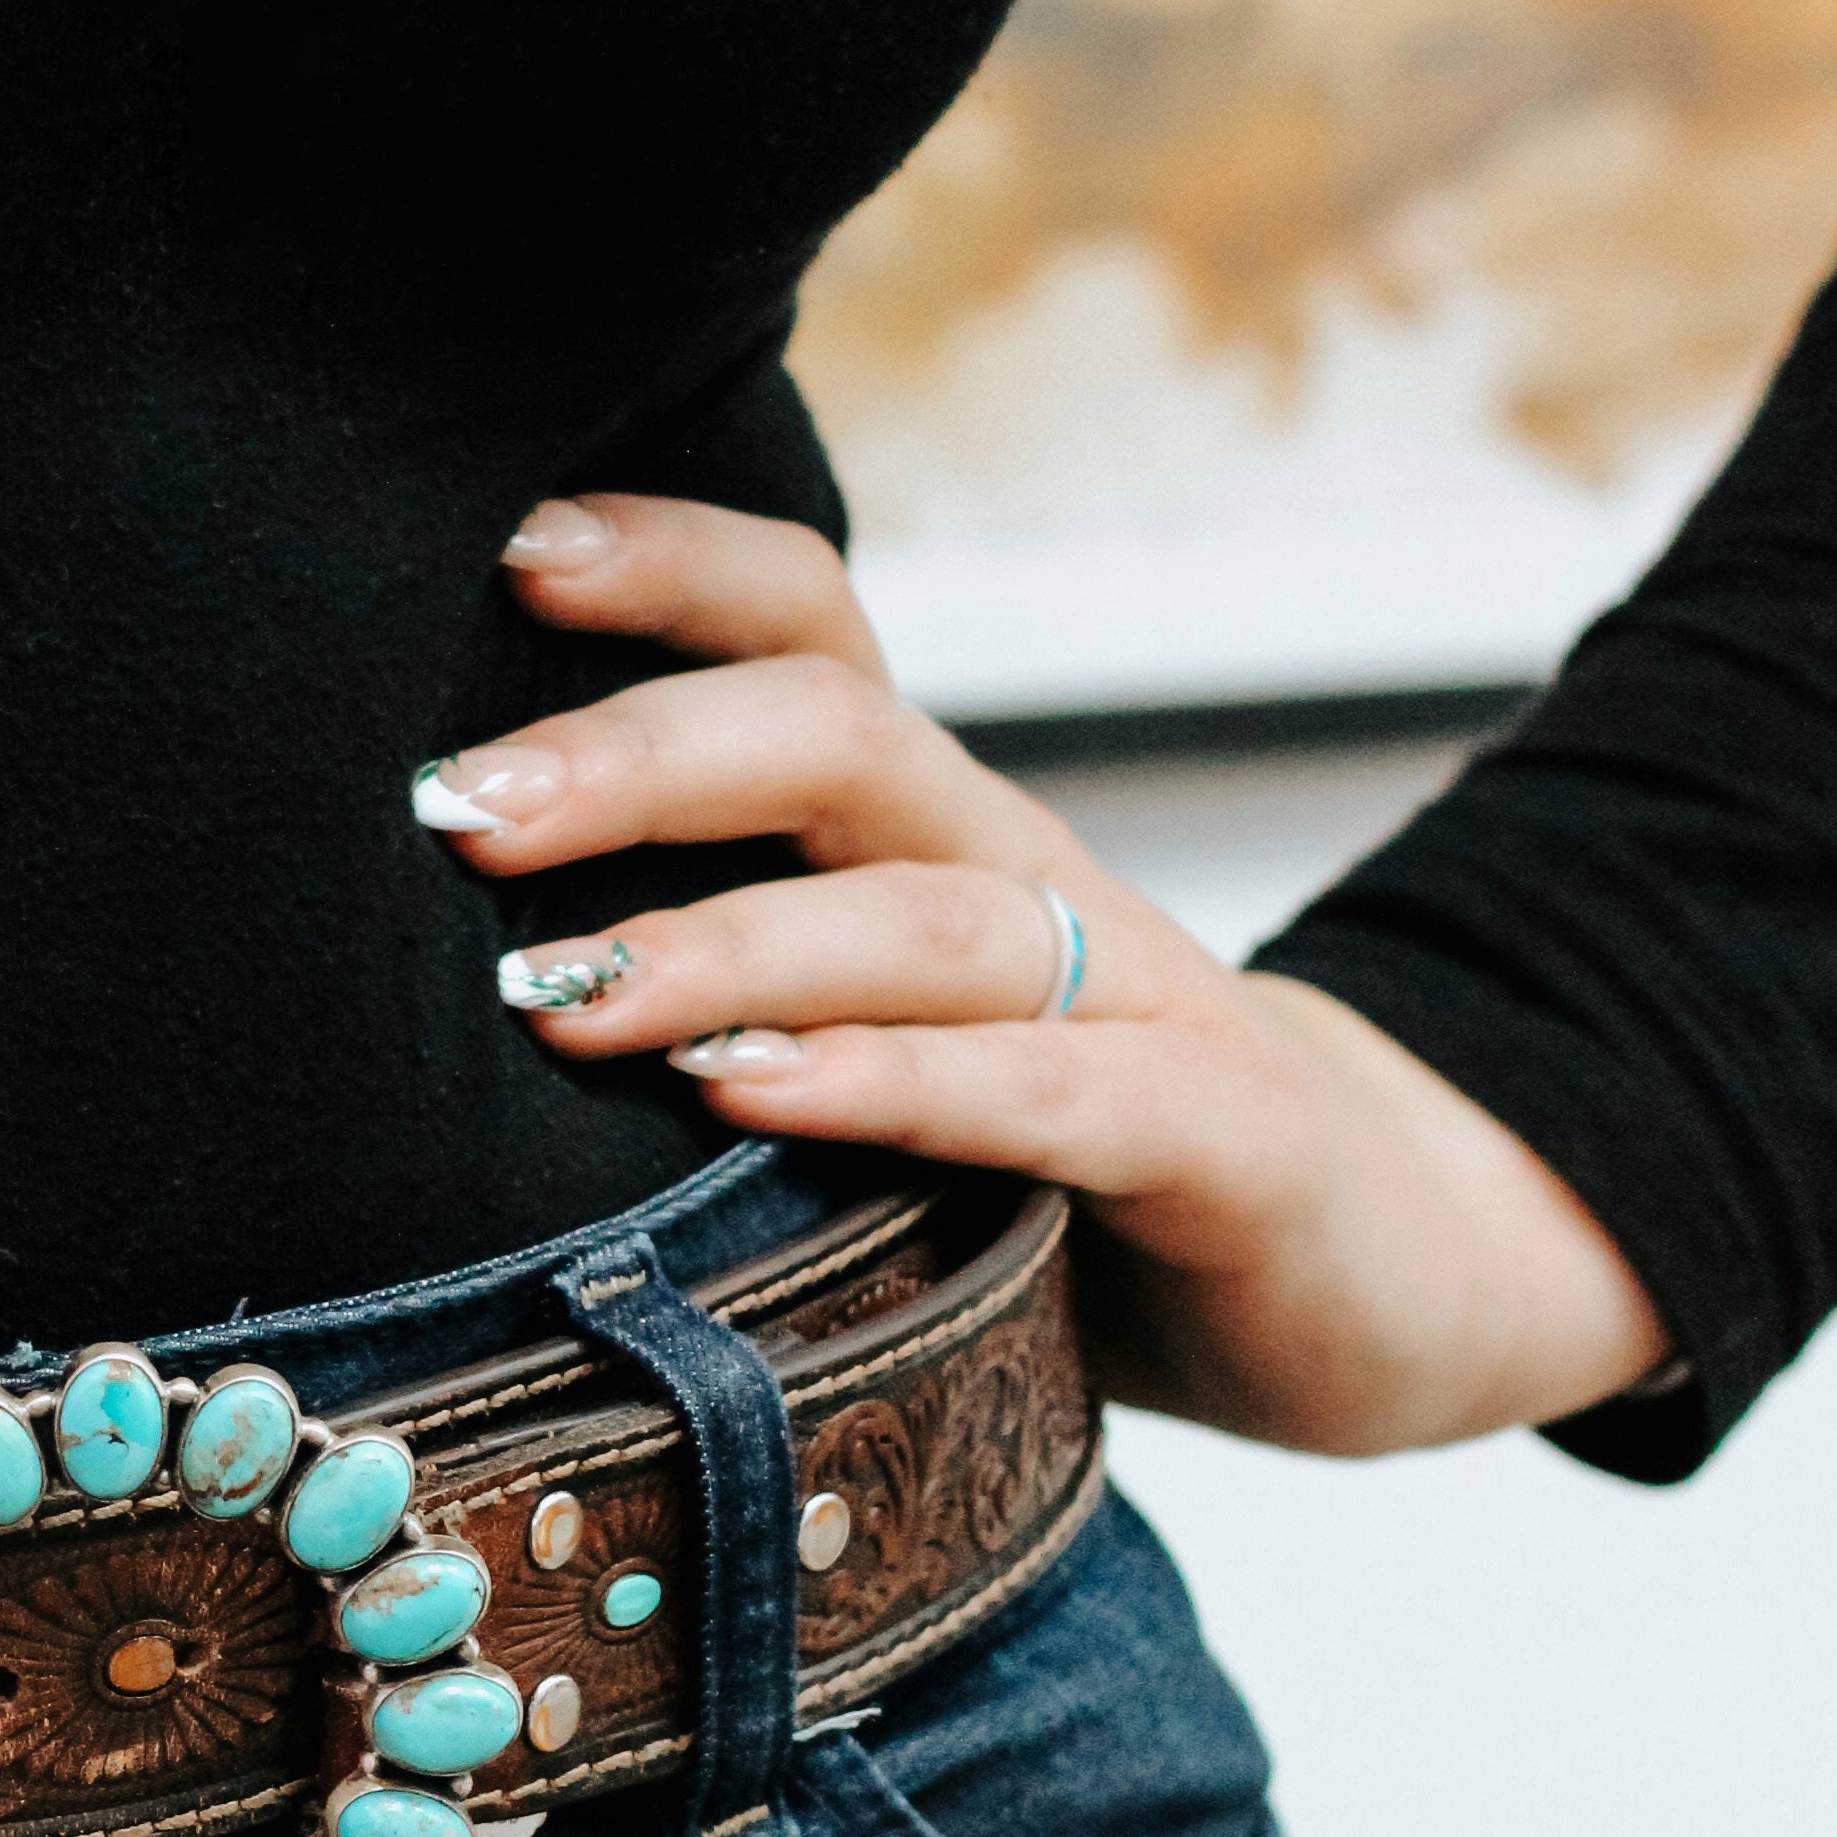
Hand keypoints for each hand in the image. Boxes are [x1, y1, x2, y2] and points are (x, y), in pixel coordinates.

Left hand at [432, 493, 1672, 1456]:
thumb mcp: (881, 1055)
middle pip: (841, 740)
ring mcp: (1141, 1002)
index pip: (809, 632)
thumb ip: (721, 1002)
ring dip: (732, 945)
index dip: (666, 568)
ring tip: (557, 991)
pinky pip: (1050, 1098)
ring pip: (927, 922)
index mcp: (938, 834)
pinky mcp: (1224, 1142)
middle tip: (456, 808)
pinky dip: (895, 1089)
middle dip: (638, 759)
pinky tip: (748, 1095)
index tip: (498, 557)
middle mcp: (1032, 878)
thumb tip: (451, 977)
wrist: (1385, 1280)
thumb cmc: (1066, 1173)